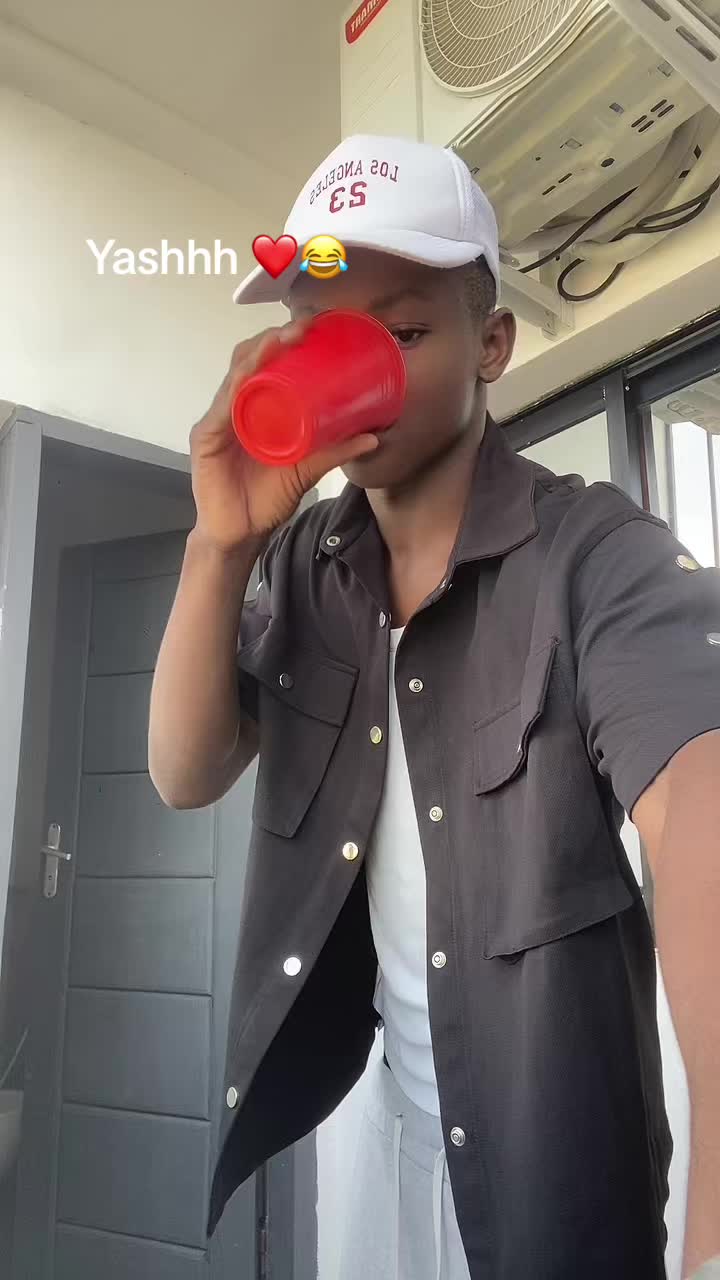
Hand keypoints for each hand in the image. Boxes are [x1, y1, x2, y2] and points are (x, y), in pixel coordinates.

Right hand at [190, 318, 379, 552]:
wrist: (241, 535)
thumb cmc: (267, 499)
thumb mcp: (307, 470)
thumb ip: (334, 452)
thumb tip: (373, 436)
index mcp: (256, 407)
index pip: (265, 362)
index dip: (285, 340)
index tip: (315, 326)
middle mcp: (234, 406)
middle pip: (248, 358)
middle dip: (273, 337)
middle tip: (305, 328)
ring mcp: (218, 420)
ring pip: (234, 375)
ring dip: (257, 353)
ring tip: (282, 341)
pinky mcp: (205, 438)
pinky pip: (221, 408)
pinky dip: (236, 389)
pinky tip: (250, 377)